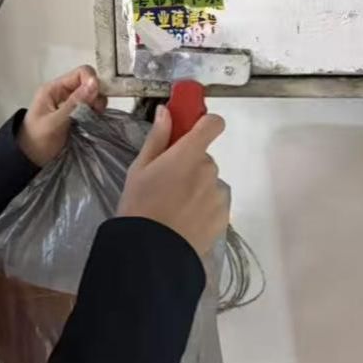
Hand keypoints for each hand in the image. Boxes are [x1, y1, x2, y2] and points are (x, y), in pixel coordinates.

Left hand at [18, 65, 104, 167]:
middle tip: (96, 113)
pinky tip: (94, 123)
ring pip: (92, 97)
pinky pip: (91, 109)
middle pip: (89, 84)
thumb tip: (95, 82)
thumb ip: (75, 103)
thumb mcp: (55, 122)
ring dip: (97, 106)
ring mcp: (70, 104)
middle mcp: (63, 93)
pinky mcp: (76, 116)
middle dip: (97, 96)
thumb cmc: (37, 140)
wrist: (29, 160)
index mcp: (54, 89)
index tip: (97, 101)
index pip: (81, 73)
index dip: (93, 82)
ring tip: (94, 119)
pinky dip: (96, 114)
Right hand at [118, 108, 228, 260]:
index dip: (205, 123)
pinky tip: (184, 221)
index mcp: (189, 153)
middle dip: (190, 165)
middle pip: (204, 158)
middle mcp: (209, 170)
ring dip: (196, 188)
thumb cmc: (140, 206)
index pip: (213, 123)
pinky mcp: (223, 216)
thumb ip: (158, 138)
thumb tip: (166, 112)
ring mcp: (218, 194)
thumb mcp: (140, 168)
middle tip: (167, 183)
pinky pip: (214, 203)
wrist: (151, 251)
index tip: (192, 131)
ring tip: (173, 208)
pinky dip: (203, 208)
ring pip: (208, 182)